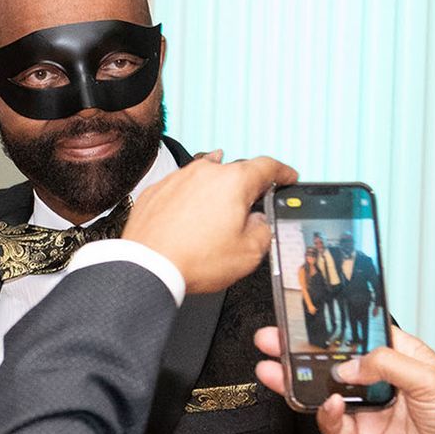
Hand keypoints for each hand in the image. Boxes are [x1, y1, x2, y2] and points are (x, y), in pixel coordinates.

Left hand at [123, 153, 297, 293]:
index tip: (287, 176)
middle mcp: (205, 172)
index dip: (283, 172)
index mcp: (234, 181)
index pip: (268, 166)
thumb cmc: (193, 260)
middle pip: (236, 172)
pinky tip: (190, 222)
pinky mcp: (158, 190)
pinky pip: (182, 190)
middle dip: (246, 189)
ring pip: (207, 179)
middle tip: (249, 211)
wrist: (147, 266)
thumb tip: (260, 222)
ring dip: (216, 195)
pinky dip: (190, 201)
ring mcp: (179, 178)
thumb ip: (263, 231)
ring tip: (216, 220)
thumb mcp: (248, 254)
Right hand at [255, 325, 434, 433]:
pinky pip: (333, 423)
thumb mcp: (431, 378)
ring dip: (299, 381)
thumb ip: (387, 364)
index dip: (333, 327)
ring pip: (324, 390)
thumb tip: (350, 363)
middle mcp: (380, 380)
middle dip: (301, 351)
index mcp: (400, 356)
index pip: (359, 334)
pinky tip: (328, 404)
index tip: (307, 318)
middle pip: (333, 360)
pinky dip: (325, 414)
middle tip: (273, 341)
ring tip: (276, 371)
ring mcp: (367, 408)